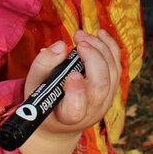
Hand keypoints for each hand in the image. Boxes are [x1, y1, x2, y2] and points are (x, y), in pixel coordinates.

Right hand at [18, 30, 121, 153]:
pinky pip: (117, 67)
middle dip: (93, 57)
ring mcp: (105, 101)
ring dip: (100, 47)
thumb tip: (61, 45)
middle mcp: (91, 111)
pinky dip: (110, 48)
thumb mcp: (35, 84)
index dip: (77, 92)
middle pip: (101, 85)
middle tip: (78, 40)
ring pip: (112, 73)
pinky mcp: (112, 90)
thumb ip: (43, 64)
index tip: (72, 74)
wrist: (60, 119)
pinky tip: (100, 35)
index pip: (76, 109)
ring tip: (81, 35)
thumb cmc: (44, 100)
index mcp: (67, 117)